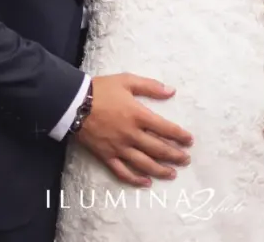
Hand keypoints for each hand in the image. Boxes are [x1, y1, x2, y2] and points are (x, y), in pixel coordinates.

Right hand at [75, 73, 192, 187]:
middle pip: (158, 149)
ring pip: (144, 163)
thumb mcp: (127, 80)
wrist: (73, 103)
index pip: (165, 129)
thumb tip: (172, 91)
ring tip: (172, 174)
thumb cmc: (101, 90)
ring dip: (160, 170)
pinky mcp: (106, 156)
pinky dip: (135, 179)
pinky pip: (122, 171)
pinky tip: (146, 182)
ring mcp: (119, 147)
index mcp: (138, 115)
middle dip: (175, 155)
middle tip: (186, 160)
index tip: (189, 141)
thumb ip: (150, 86)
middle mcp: (131, 134)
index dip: (180, 136)